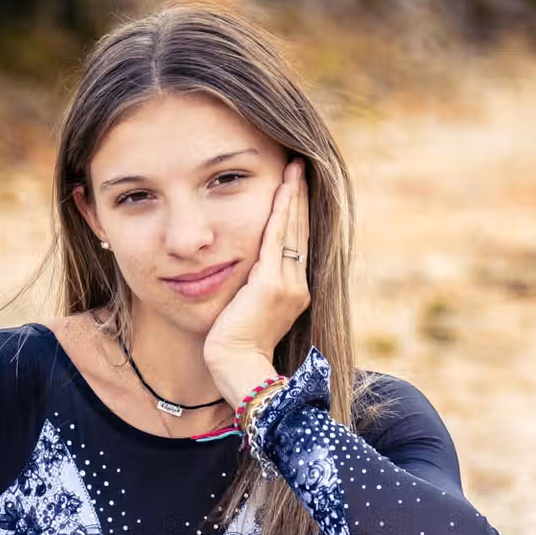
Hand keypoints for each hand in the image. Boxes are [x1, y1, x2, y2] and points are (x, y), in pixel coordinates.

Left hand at [203, 157, 311, 388]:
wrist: (237, 368)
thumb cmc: (235, 349)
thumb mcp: (248, 313)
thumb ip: (252, 291)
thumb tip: (244, 276)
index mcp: (294, 293)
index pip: (297, 244)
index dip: (297, 215)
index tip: (296, 189)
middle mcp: (297, 286)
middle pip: (300, 231)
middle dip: (300, 197)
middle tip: (300, 166)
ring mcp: (288, 285)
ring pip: (292, 231)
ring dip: (293, 196)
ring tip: (295, 168)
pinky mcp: (271, 284)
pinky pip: (276, 240)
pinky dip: (280, 212)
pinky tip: (282, 189)